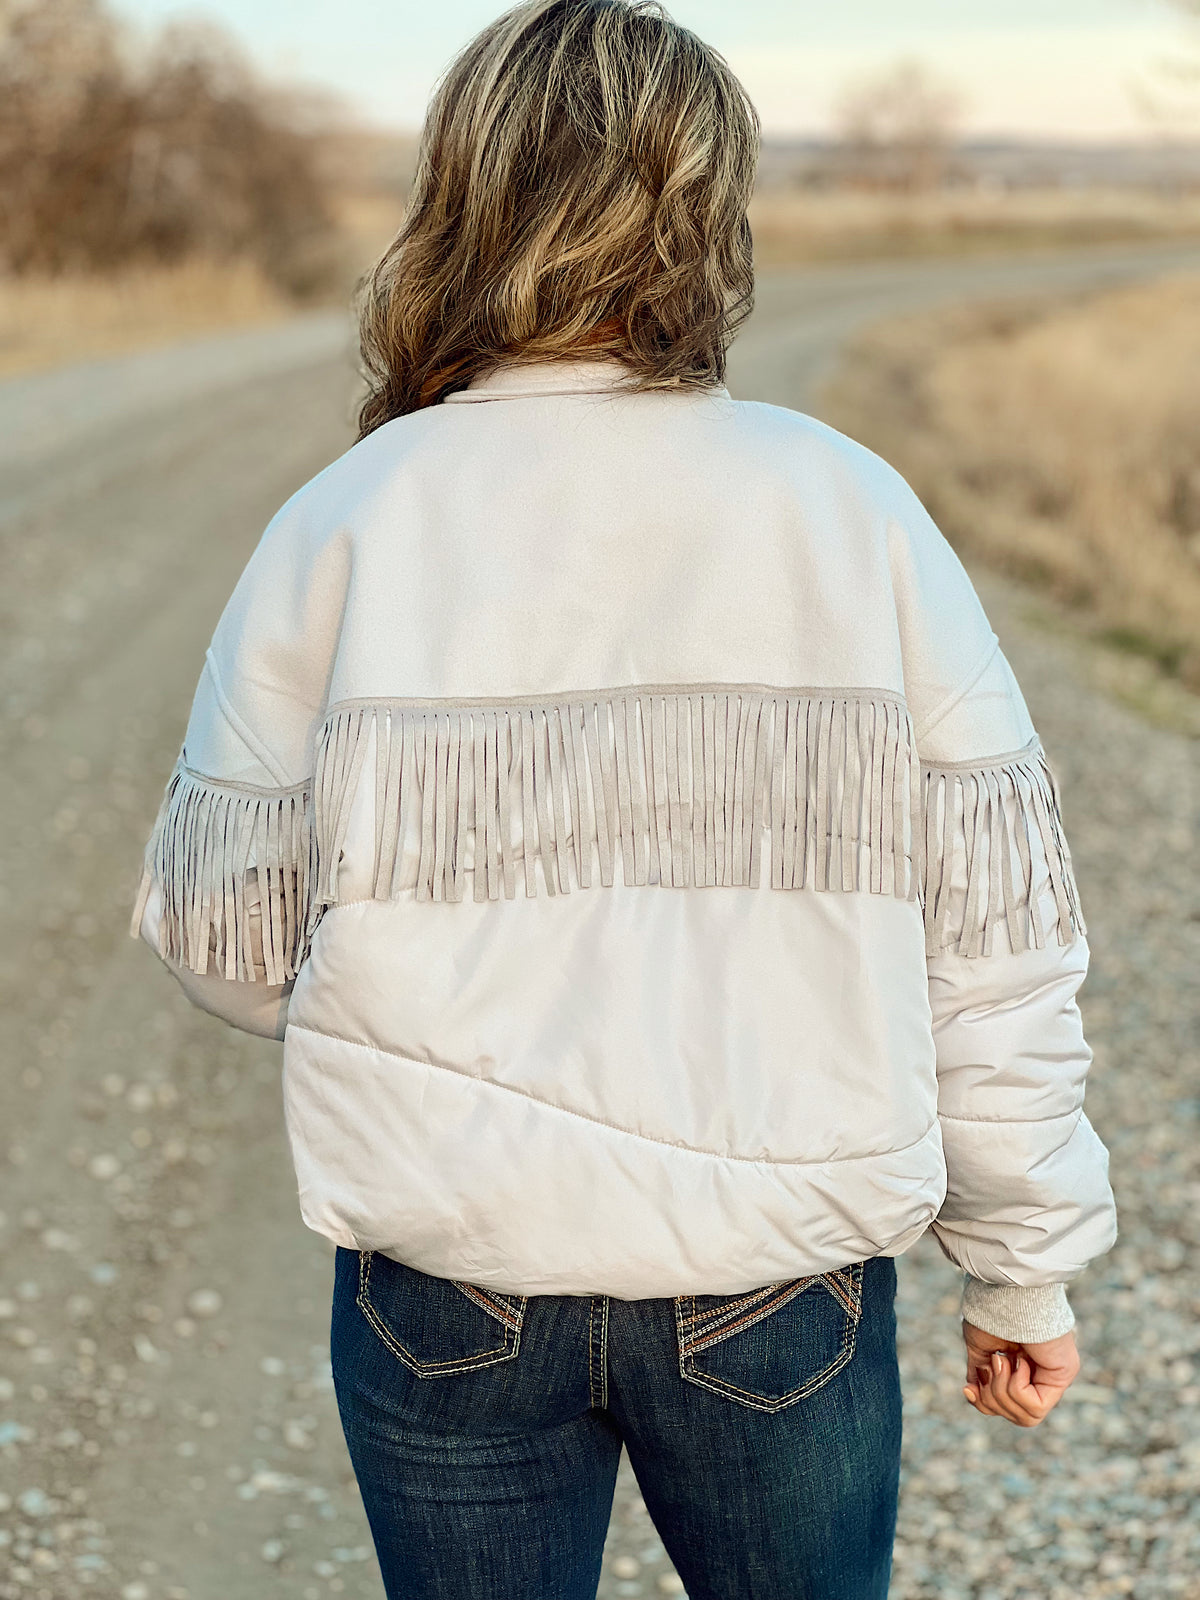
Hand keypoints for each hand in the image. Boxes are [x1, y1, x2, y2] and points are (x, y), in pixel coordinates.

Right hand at [961, 1321, 1079, 1426]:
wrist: (1004, 1295)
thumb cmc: (992, 1313)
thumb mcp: (980, 1349)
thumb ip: (981, 1373)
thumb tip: (973, 1393)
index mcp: (1023, 1370)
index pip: (1008, 1408)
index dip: (985, 1405)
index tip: (969, 1389)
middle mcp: (1041, 1376)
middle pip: (1016, 1417)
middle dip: (994, 1397)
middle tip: (994, 1363)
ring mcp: (1054, 1377)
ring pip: (1027, 1417)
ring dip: (1004, 1390)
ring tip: (1004, 1359)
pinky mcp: (1063, 1376)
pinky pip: (1036, 1407)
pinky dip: (1018, 1386)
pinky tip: (1019, 1361)